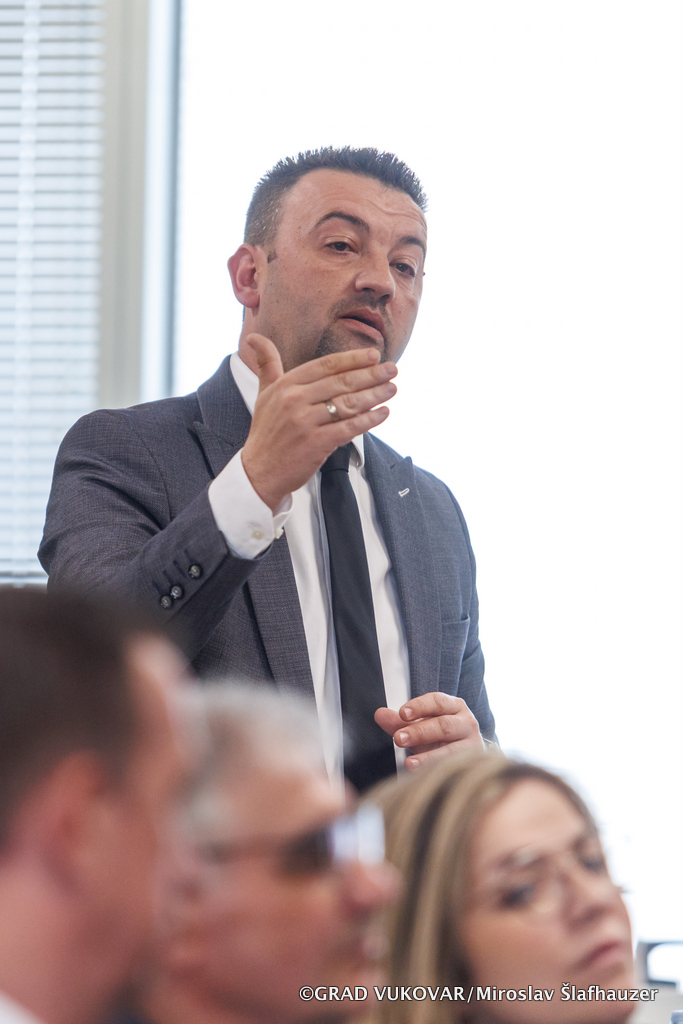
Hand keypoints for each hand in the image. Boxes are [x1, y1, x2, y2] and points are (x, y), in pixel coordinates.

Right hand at [240, 334, 397, 509]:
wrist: (259, 472)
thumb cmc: (266, 432)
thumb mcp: (264, 394)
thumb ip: (267, 364)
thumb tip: (254, 337)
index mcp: (286, 385)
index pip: (326, 365)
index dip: (352, 359)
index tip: (373, 355)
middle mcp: (295, 400)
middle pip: (341, 382)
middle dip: (371, 375)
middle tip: (392, 370)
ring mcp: (306, 422)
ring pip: (348, 403)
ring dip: (375, 395)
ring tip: (392, 388)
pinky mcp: (317, 443)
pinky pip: (349, 427)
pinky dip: (369, 420)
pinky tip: (383, 413)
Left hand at [374, 692, 483, 769]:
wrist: (468, 757)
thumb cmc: (440, 737)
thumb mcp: (420, 726)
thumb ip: (400, 721)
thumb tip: (379, 714)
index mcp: (454, 706)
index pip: (437, 701)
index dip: (420, 706)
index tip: (402, 713)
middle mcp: (467, 723)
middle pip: (443, 725)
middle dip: (419, 732)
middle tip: (398, 738)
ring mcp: (473, 745)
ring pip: (452, 750)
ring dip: (428, 756)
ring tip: (409, 763)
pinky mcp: (474, 765)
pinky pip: (455, 768)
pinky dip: (438, 771)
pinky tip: (423, 775)